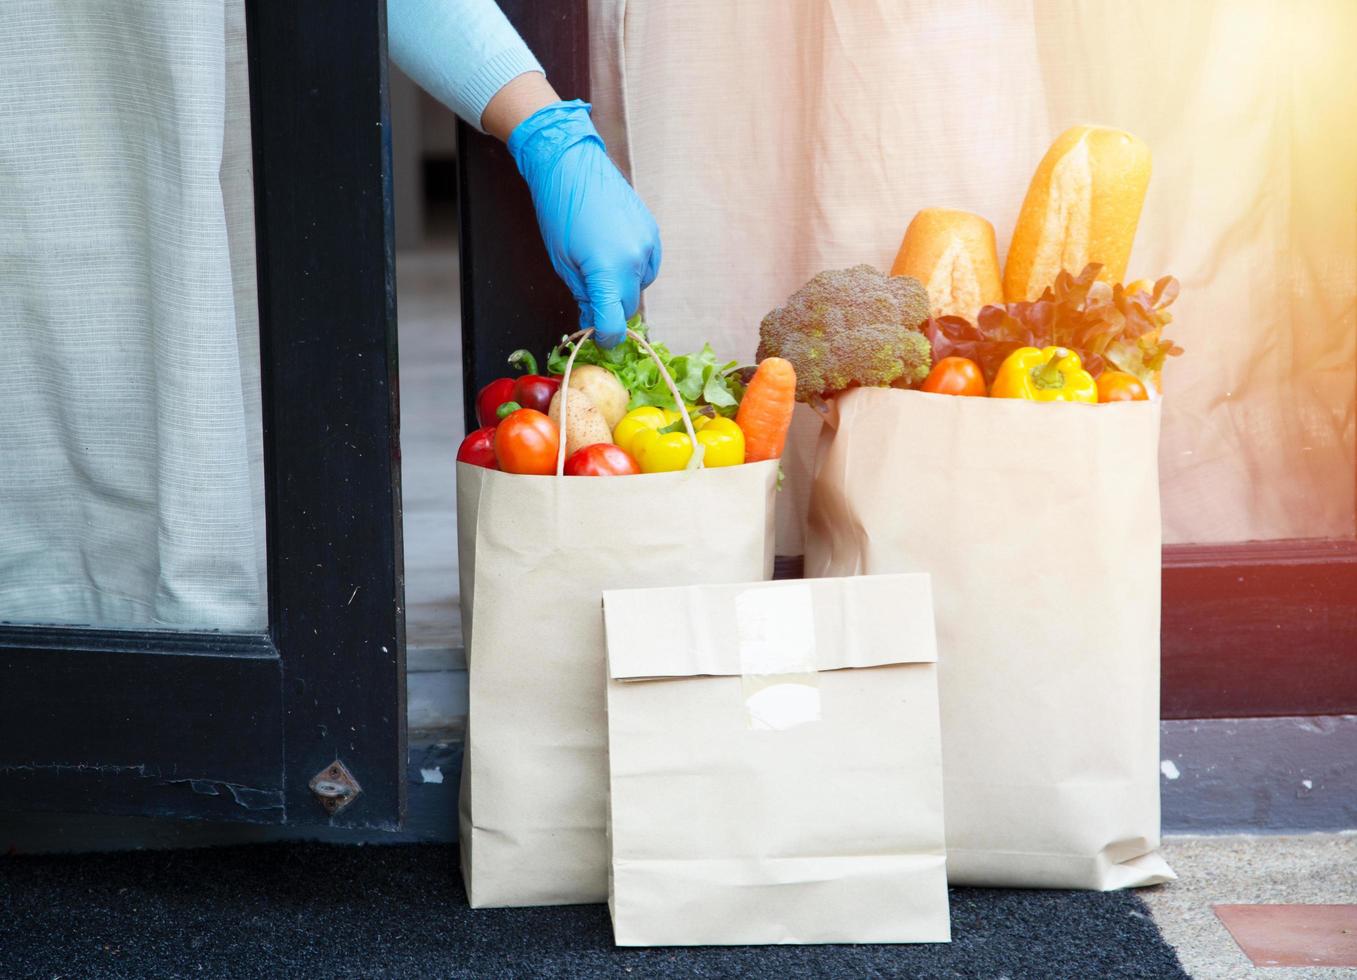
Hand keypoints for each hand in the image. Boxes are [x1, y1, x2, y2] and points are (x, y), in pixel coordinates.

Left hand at [505, 100, 660, 347]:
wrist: (572, 164)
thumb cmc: (560, 211)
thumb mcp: (563, 262)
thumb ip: (583, 295)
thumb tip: (593, 319)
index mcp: (609, 269)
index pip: (614, 322)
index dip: (605, 336)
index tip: (597, 337)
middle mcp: (636, 259)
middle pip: (629, 306)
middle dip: (611, 310)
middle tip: (590, 303)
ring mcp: (648, 244)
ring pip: (639, 287)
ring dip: (622, 288)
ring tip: (599, 267)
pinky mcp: (653, 232)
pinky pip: (648, 267)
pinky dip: (634, 270)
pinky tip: (614, 256)